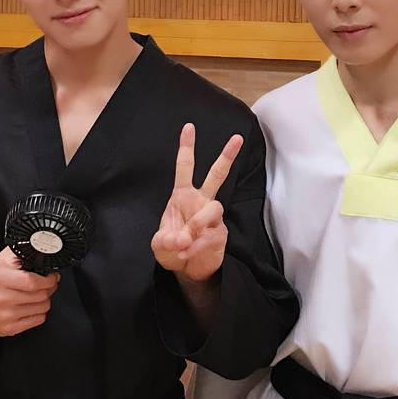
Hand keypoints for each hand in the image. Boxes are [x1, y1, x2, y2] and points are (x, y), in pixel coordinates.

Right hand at [0, 248, 59, 336]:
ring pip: (42, 308)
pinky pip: (37, 320)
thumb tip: (41, 248)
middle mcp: (0, 298)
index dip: (48, 279)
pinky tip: (29, 306)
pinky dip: (38, 313)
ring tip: (35, 295)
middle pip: (40, 295)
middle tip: (46, 285)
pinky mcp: (8, 328)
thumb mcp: (1, 260)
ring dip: (44, 300)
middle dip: (49, 288)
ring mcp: (4, 315)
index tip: (51, 277)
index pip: (33, 282)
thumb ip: (21, 252)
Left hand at [152, 124, 243, 284]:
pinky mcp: (221, 233)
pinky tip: (186, 254)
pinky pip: (212, 234)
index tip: (189, 127)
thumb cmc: (172, 250)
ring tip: (184, 241)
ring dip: (197, 224)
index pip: (185, 167)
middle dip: (227, 156)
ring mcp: (212, 217)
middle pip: (217, 175)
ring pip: (214, 208)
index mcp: (182, 196)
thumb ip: (167, 239)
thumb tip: (183, 238)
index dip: (186, 147)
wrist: (186, 271)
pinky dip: (196, 246)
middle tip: (237, 138)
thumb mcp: (160, 244)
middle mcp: (200, 202)